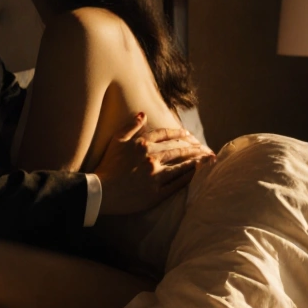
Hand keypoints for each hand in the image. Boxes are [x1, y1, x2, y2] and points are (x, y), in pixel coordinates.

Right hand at [95, 112, 215, 215]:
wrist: (101, 191)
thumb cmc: (106, 165)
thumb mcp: (116, 140)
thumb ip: (131, 126)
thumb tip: (143, 114)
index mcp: (142, 145)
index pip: (165, 135)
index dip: (178, 132)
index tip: (188, 133)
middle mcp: (151, 158)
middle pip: (178, 149)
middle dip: (194, 147)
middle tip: (204, 146)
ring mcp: (155, 176)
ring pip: (181, 166)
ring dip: (196, 161)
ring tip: (207, 158)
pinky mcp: (156, 193)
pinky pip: (177, 184)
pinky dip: (188, 178)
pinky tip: (197, 174)